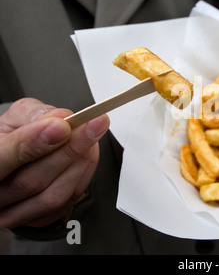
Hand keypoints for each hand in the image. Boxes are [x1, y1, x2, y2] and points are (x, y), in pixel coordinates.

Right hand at [0, 98, 109, 227]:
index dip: (32, 143)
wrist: (17, 154)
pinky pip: (68, 203)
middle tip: (94, 125)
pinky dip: (84, 176)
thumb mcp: (18, 116)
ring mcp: (13, 212)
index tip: (62, 127)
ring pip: (53, 196)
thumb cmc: (15, 135)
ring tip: (93, 136)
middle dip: (69, 150)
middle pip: (31, 181)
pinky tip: (87, 156)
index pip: (2, 158)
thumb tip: (61, 119)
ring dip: (81, 163)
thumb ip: (36, 114)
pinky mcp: (38, 220)